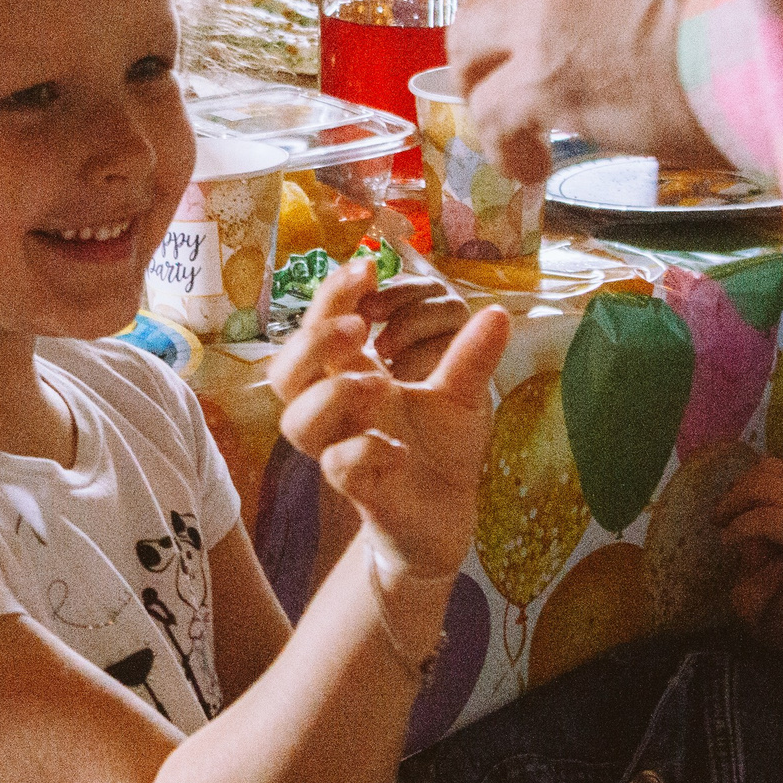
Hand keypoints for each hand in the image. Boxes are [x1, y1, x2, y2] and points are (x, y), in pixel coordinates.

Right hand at [268, 257, 509, 580]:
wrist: (447, 514)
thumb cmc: (440, 445)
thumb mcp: (463, 392)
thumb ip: (470, 355)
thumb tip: (497, 312)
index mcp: (351, 374)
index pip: (317, 326)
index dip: (331, 295)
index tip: (366, 268)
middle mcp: (335, 410)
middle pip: (285, 371)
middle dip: (314, 340)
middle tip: (361, 328)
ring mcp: (340, 449)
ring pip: (296, 422)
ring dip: (332, 394)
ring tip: (379, 382)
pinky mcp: (358, 491)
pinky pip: (338, 467)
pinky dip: (365, 451)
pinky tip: (399, 449)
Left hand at [448, 0, 748, 181]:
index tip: (555, 17)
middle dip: (490, 26)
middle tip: (513, 65)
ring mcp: (541, 9)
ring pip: (467, 45)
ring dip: (485, 84)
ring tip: (516, 119)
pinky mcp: (541, 80)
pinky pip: (488, 114)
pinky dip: (503, 144)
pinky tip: (535, 165)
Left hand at [714, 453, 782, 597]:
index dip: (770, 474)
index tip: (756, 491)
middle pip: (770, 469)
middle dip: (743, 485)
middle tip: (728, 506)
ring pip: (758, 487)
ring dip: (733, 504)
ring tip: (721, 522)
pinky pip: (758, 520)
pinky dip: (739, 528)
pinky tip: (730, 541)